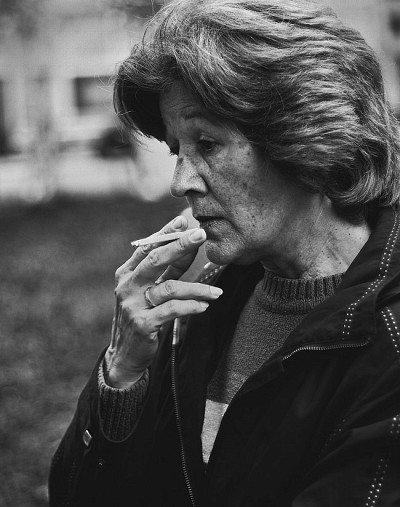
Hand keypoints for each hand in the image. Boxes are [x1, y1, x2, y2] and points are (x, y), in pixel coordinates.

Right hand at [105, 216, 222, 387]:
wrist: (125, 355)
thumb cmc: (141, 316)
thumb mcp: (149, 291)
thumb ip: (166, 271)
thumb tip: (188, 247)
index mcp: (127, 273)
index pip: (146, 247)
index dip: (165, 233)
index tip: (183, 220)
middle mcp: (127, 286)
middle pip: (155, 259)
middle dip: (180, 245)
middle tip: (201, 234)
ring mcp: (132, 305)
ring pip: (169, 287)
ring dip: (197, 288)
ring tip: (217, 292)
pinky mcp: (142, 324)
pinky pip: (172, 310)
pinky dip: (191, 306)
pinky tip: (204, 306)